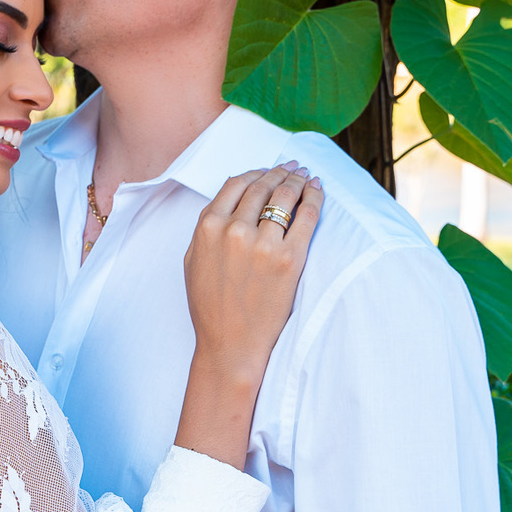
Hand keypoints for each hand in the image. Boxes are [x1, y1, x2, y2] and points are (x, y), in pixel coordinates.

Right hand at [176, 165, 322, 469]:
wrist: (231, 345)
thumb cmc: (210, 307)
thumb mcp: (193, 260)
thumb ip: (207, 228)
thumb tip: (229, 201)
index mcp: (207, 228)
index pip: (236, 184)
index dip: (255, 172)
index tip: (267, 171)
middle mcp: (234, 230)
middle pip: (262, 186)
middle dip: (279, 172)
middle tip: (292, 167)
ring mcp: (263, 244)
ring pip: (285, 195)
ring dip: (297, 180)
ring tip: (306, 176)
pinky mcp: (290, 259)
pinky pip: (307, 216)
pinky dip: (314, 197)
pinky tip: (317, 189)